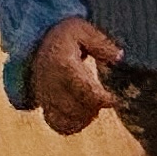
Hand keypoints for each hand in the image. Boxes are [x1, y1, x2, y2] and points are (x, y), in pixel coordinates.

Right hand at [27, 19, 121, 135]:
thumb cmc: (64, 35)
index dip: (102, 99)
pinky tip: (83, 116)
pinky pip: (58, 124)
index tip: (115, 99)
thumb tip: (120, 57)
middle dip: (94, 108)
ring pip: (67, 119)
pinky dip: (72, 125)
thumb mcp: (82, 30)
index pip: (84, 89)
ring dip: (85, 117)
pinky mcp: (44, 105)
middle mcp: (52, 83)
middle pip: (76, 108)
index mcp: (63, 64)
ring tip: (95, 106)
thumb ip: (101, 43)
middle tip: (105, 100)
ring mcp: (46, 96)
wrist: (36, 42)